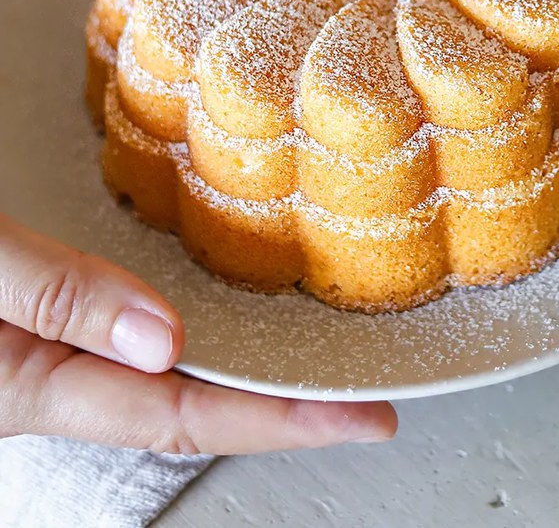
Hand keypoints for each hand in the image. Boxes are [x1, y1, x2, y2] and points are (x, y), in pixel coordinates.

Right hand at [0, 215, 395, 452]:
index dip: (283, 420)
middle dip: (282, 408)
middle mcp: (50, 381)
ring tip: (315, 365)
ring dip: (243, 375)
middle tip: (366, 401)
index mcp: (33, 386)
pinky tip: (217, 323)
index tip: (365, 418)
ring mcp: (45, 356)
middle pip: (188, 404)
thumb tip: (165, 340)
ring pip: (161, 377)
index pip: (185, 415)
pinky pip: (132, 341)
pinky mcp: (40, 325)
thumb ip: (56, 297)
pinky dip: (192, 337)